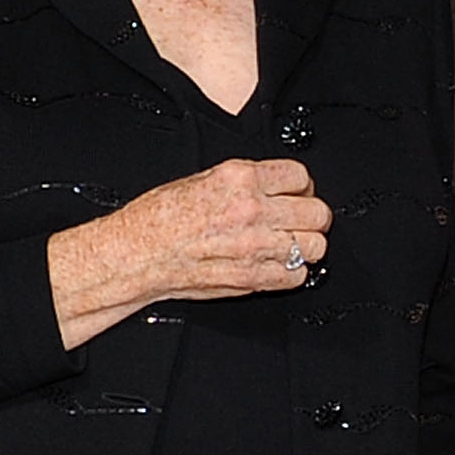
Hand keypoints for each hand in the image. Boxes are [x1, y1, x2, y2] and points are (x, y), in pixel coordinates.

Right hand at [114, 156, 329, 300]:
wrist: (137, 254)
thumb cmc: (159, 218)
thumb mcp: (203, 179)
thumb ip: (246, 182)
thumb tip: (276, 187)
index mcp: (240, 178)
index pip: (301, 176)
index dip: (302, 186)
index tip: (297, 194)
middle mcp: (252, 210)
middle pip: (317, 212)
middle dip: (311, 216)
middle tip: (299, 221)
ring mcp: (255, 246)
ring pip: (315, 246)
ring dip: (307, 246)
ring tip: (290, 244)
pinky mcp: (252, 278)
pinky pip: (297, 276)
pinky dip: (293, 273)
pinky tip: (277, 265)